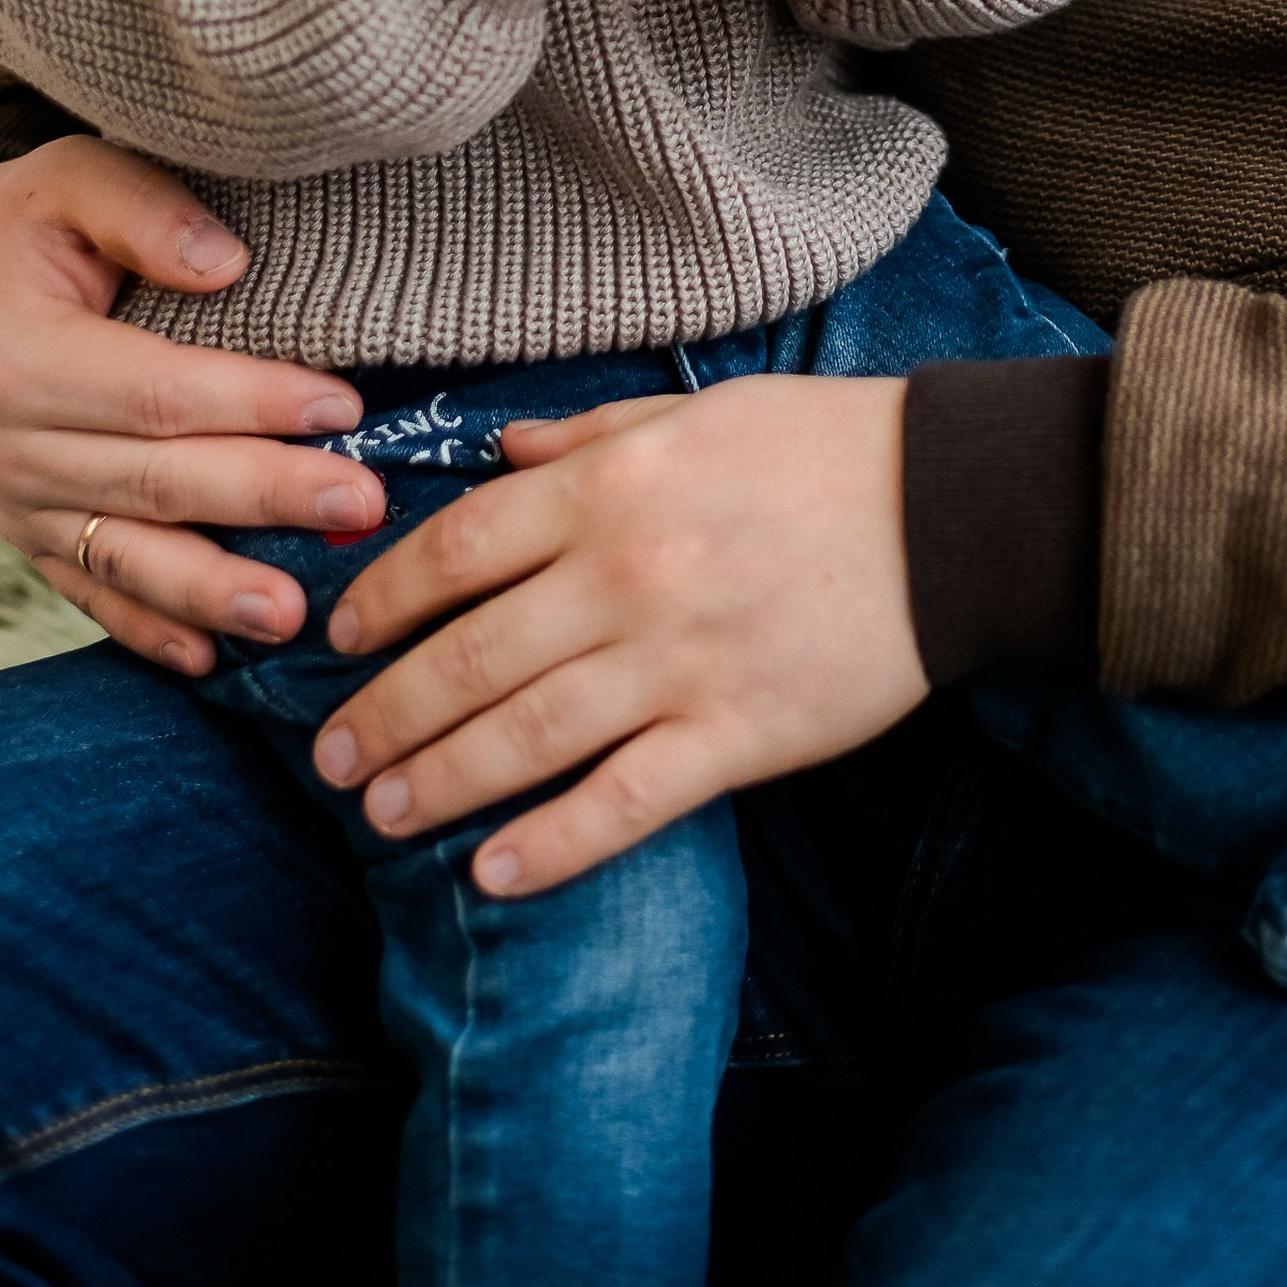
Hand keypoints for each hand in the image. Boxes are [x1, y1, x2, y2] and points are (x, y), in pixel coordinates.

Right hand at [0, 138, 386, 670]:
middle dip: (265, 497)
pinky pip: (91, 592)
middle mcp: (7, 445)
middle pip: (157, 480)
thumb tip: (228, 263)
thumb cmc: (35, 218)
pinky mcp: (30, 537)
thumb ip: (145, 210)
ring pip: (127, 555)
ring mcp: (15, 503)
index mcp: (18, 357)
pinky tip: (209, 659)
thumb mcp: (75, 177)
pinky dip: (149, 629)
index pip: (157, 391)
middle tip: (360, 506)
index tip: (345, 406)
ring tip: (293, 616)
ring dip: (212, 591)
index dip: (253, 402)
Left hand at [309, 373, 926, 891]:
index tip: (338, 638)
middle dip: (387, 712)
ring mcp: (681, 662)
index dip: (384, 599)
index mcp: (611, 488)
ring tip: (383, 813)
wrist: (954, 510)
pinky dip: (552, 844)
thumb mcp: (694, 413)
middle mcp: (627, 576)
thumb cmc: (822, 448)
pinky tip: (494, 873)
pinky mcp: (740, 734)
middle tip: (332, 756)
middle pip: (471, 656)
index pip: (458, 550)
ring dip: (441, 782)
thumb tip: (496, 451)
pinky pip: (625, 803)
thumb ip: (588, 437)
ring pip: (526, 738)